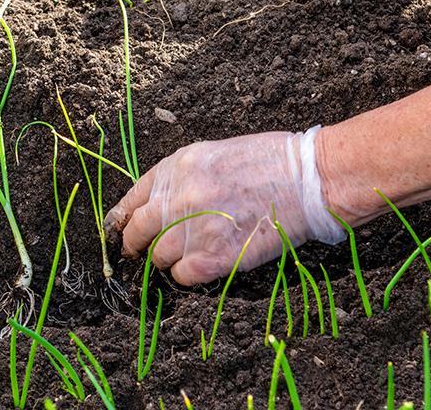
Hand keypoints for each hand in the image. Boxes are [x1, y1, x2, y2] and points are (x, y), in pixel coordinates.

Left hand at [104, 127, 343, 284]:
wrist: (307, 179)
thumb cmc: (269, 162)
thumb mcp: (213, 154)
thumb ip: (182, 178)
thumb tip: (160, 205)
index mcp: (175, 167)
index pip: (131, 199)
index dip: (124, 220)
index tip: (123, 230)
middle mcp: (177, 198)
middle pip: (136, 232)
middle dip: (136, 245)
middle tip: (143, 252)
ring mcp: (193, 229)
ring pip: (158, 258)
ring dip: (169, 260)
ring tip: (191, 254)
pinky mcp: (214, 257)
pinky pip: (183, 276)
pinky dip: (190, 275)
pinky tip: (207, 264)